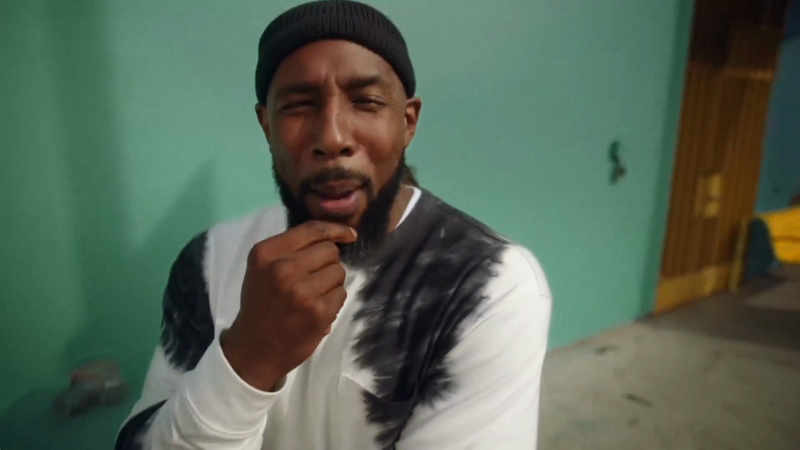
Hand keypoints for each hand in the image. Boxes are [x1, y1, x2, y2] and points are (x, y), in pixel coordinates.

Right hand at [221, 220, 356, 390]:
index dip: (335, 229)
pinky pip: (341, 294)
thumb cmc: (262, 303)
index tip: (349, 234)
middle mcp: (283, 268)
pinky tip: (317, 310)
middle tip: (313, 279)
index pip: (312, 229)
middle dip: (328, 263)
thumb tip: (338, 235)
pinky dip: (334, 301)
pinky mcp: (318, 311)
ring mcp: (301, 291)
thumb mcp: (264, 268)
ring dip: (331, 283)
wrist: (254, 347)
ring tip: (313, 296)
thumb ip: (292, 249)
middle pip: (329, 250)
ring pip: (339, 271)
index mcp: (266, 253)